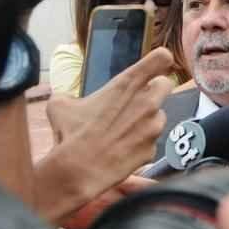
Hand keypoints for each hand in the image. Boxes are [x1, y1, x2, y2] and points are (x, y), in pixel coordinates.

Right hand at [34, 48, 174, 224]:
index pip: (161, 57)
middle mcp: (147, 102)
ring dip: (146, 120)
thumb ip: (72, 96)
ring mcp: (153, 127)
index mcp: (127, 84)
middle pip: (166, 84)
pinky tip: (121, 150)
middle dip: (155, 90)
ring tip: (122, 131)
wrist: (78, 170)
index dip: (159, 60)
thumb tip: (66, 100)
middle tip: (137, 100)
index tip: (155, 65)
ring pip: (159, 116)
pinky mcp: (153, 149)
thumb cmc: (70, 134)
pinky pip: (151, 142)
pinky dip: (140, 145)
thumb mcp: (61, 106)